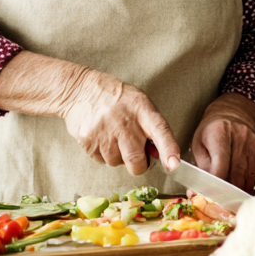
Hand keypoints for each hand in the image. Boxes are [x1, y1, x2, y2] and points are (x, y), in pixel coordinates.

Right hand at [60, 69, 180, 174]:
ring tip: (114, 137)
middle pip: (136, 159)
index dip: (168, 149)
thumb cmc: (116, 99)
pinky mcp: (88, 140)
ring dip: (119, 157)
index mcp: (141, 109)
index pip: (160, 130)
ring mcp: (104, 131)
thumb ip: (151, 127)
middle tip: (138, 157)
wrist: (81, 90)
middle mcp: (123, 121)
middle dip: (139, 165)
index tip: (173, 164)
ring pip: (117, 162)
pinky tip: (102, 137)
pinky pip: (101, 160)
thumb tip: (160, 156)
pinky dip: (104, 154)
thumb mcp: (139, 103)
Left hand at [191, 93, 254, 190]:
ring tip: (230, 178)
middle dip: (227, 188)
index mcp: (220, 131)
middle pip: (236, 174)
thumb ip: (202, 167)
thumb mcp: (199, 146)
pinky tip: (242, 169)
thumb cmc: (213, 133)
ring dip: (238, 184)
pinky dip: (249, 178)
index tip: (212, 192)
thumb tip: (202, 190)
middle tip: (220, 193)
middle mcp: (241, 135)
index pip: (221, 164)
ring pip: (248, 178)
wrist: (233, 116)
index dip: (216, 182)